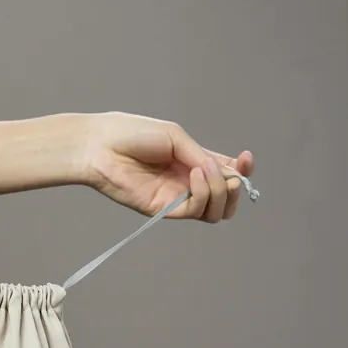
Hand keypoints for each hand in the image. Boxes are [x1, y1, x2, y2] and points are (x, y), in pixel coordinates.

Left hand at [81, 112, 254, 221]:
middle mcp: (186, 184)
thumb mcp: (176, 138)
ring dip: (220, 191)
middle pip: (224, 201)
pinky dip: (202, 194)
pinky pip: (194, 212)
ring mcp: (175, 198)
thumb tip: (227, 172)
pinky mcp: (162, 210)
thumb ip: (200, 155)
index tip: (246, 160)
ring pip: (213, 212)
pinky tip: (194, 176)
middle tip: (231, 175)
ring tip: (204, 171)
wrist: (101, 146)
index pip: (225, 175)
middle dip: (234, 189)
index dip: (241, 171)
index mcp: (191, 163)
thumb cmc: (132, 134)